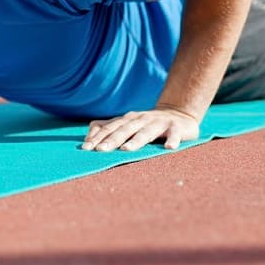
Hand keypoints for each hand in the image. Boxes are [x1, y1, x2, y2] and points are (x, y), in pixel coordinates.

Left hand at [80, 105, 199, 151]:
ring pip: (146, 132)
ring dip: (136, 141)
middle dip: (112, 140)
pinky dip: (172, 140)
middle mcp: (141, 119)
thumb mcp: (127, 124)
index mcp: (128, 120)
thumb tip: (87, 138)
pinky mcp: (176, 127)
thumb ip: (108, 128)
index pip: (110, 128)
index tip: (86, 148)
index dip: (97, 137)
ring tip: (126, 150)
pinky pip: (174, 134)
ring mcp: (159, 122)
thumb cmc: (148, 124)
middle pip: (124, 130)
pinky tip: (169, 147)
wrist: (179, 115)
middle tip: (100, 150)